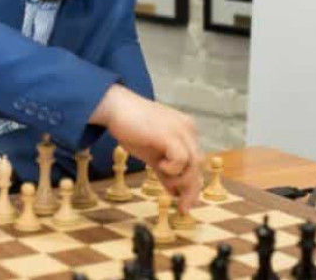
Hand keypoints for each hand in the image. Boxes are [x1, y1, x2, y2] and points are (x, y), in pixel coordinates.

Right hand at [91, 84, 202, 213]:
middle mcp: (188, 129)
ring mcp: (181, 130)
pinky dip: (173, 169)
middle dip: (191, 189)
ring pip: (195, 164)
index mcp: (187, 131)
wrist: (116, 108)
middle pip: (199, 165)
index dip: (193, 185)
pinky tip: (159, 165)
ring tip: (163, 177)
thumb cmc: (132, 128)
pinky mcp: (170, 134)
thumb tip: (174, 192)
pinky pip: (182, 159)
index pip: (197, 162)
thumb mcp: (153, 154)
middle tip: (181, 207)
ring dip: (180, 180)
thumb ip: (165, 170)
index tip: (184, 203)